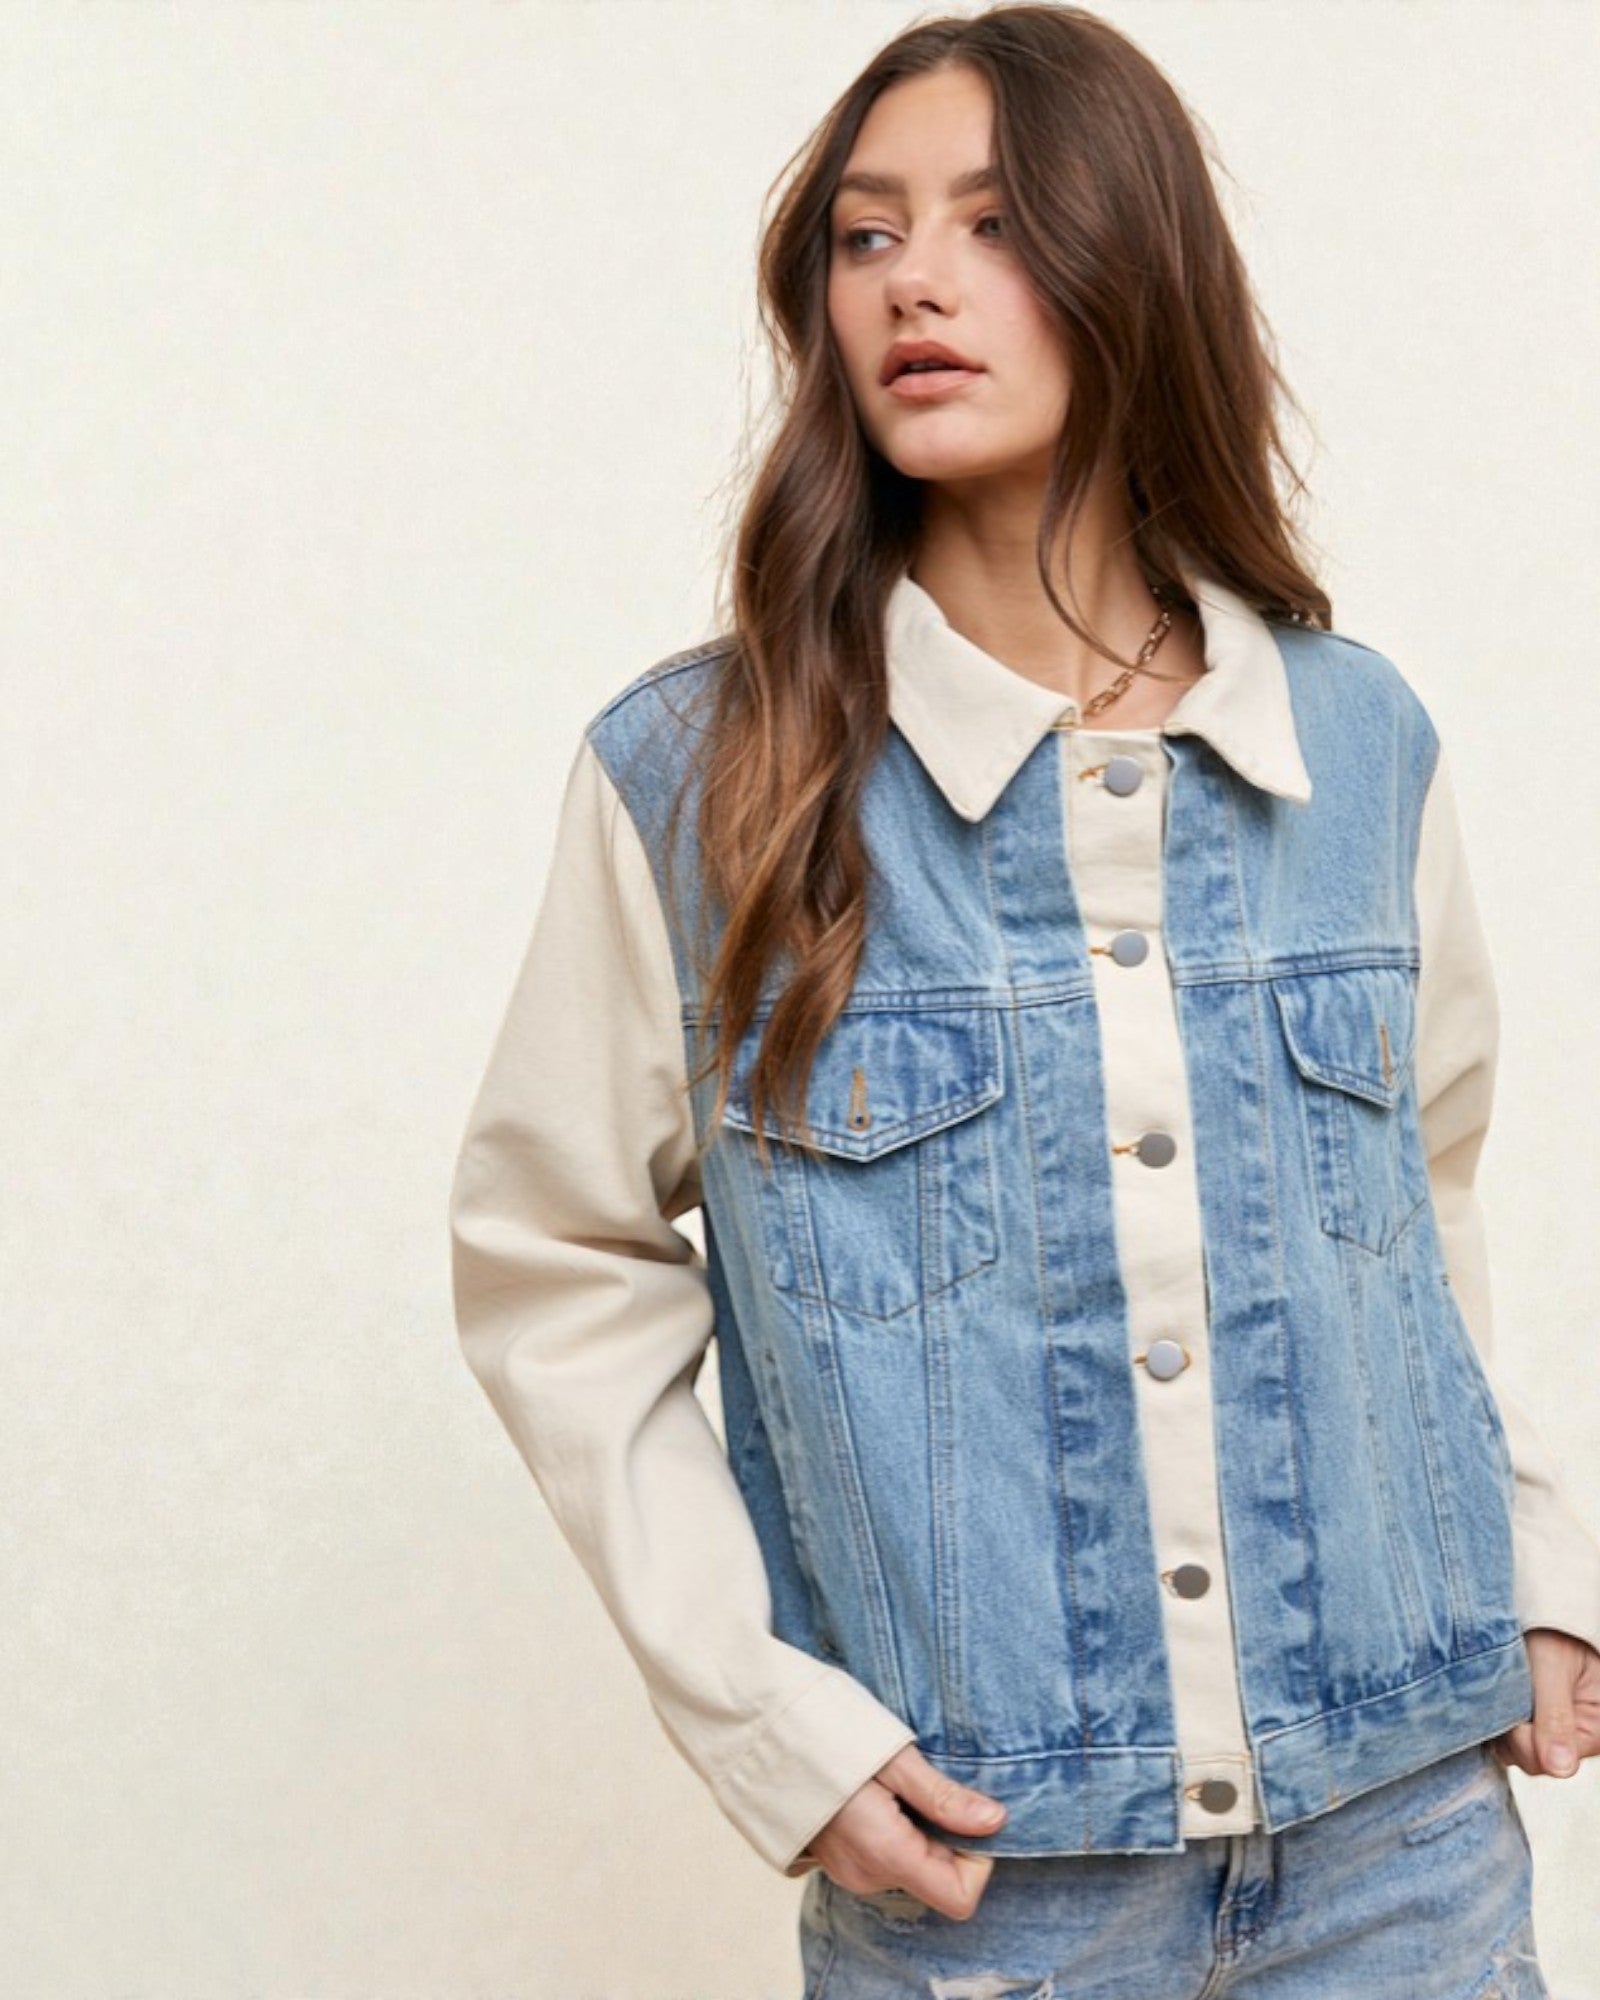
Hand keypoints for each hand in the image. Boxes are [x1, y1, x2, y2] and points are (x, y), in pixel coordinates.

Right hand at [805, 1743, 1008, 1919]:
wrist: (762, 1735)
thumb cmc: (825, 1736)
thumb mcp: (892, 1758)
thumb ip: (942, 1797)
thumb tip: (996, 1821)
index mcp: (885, 1854)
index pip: (960, 1898)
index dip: (978, 1859)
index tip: (963, 1814)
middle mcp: (869, 1876)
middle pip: (939, 1879)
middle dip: (948, 1838)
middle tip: (924, 1787)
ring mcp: (852, 1873)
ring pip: (915, 1868)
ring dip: (922, 1832)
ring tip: (894, 1786)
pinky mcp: (841, 1862)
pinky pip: (889, 1860)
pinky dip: (899, 1833)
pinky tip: (877, 1795)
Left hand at [1489, 1627, 1599, 1777]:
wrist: (1543, 1601)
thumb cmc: (1553, 1629)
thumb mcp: (1554, 1666)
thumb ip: (1555, 1716)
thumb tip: (1560, 1769)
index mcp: (1595, 1730)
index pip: (1551, 1762)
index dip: (1524, 1739)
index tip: (1514, 1704)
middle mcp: (1574, 1737)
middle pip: (1530, 1760)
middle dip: (1510, 1730)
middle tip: (1505, 1689)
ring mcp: (1549, 1731)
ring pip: (1513, 1749)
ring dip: (1500, 1722)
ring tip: (1501, 1686)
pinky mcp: (1527, 1722)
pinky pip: (1503, 1736)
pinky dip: (1493, 1716)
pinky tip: (1492, 1692)